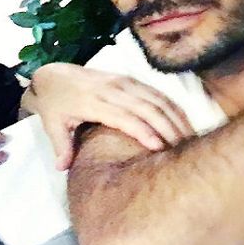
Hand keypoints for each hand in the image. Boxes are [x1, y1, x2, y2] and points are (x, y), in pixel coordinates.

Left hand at [23, 63, 193, 170]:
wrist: (54, 76)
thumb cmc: (55, 105)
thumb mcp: (52, 125)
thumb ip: (60, 146)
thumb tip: (62, 168)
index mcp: (93, 101)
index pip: (123, 117)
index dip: (143, 131)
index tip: (159, 148)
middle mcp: (112, 89)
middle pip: (146, 107)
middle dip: (168, 128)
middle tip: (184, 151)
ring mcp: (123, 81)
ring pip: (156, 98)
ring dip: (176, 118)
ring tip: (191, 141)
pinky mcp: (130, 79)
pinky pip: (156, 93)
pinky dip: (173, 108)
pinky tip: (184, 125)